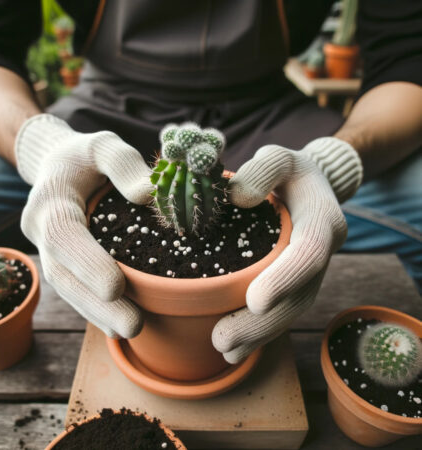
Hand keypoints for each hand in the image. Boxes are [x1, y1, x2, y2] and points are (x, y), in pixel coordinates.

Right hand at [15, 114, 151, 337]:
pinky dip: (95, 309)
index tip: (117, 287)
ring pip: (68, 289)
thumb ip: (123, 163)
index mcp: (50, 200)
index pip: (63, 235)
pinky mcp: (63, 261)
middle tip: (133, 325)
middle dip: (95, 304)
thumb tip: (148, 196)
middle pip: (63, 275)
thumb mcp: (104, 145)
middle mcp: (43, 231)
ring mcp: (50, 251)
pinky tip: (117, 327)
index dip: (87, 262)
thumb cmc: (85, 156)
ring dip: (97, 314)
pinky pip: (75, 289)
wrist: (61, 166)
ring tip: (130, 331)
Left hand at [212, 137, 362, 362]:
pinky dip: (260, 329)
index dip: (286, 278)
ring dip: (260, 334)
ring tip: (225, 351)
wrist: (308, 185)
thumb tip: (238, 198)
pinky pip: (284, 308)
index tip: (255, 301)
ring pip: (292, 310)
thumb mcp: (279, 156)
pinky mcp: (296, 279)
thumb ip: (264, 168)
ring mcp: (311, 270)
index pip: (310, 252)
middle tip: (224, 340)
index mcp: (322, 219)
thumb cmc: (290, 171)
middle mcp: (322, 251)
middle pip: (301, 295)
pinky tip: (234, 347)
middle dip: (264, 323)